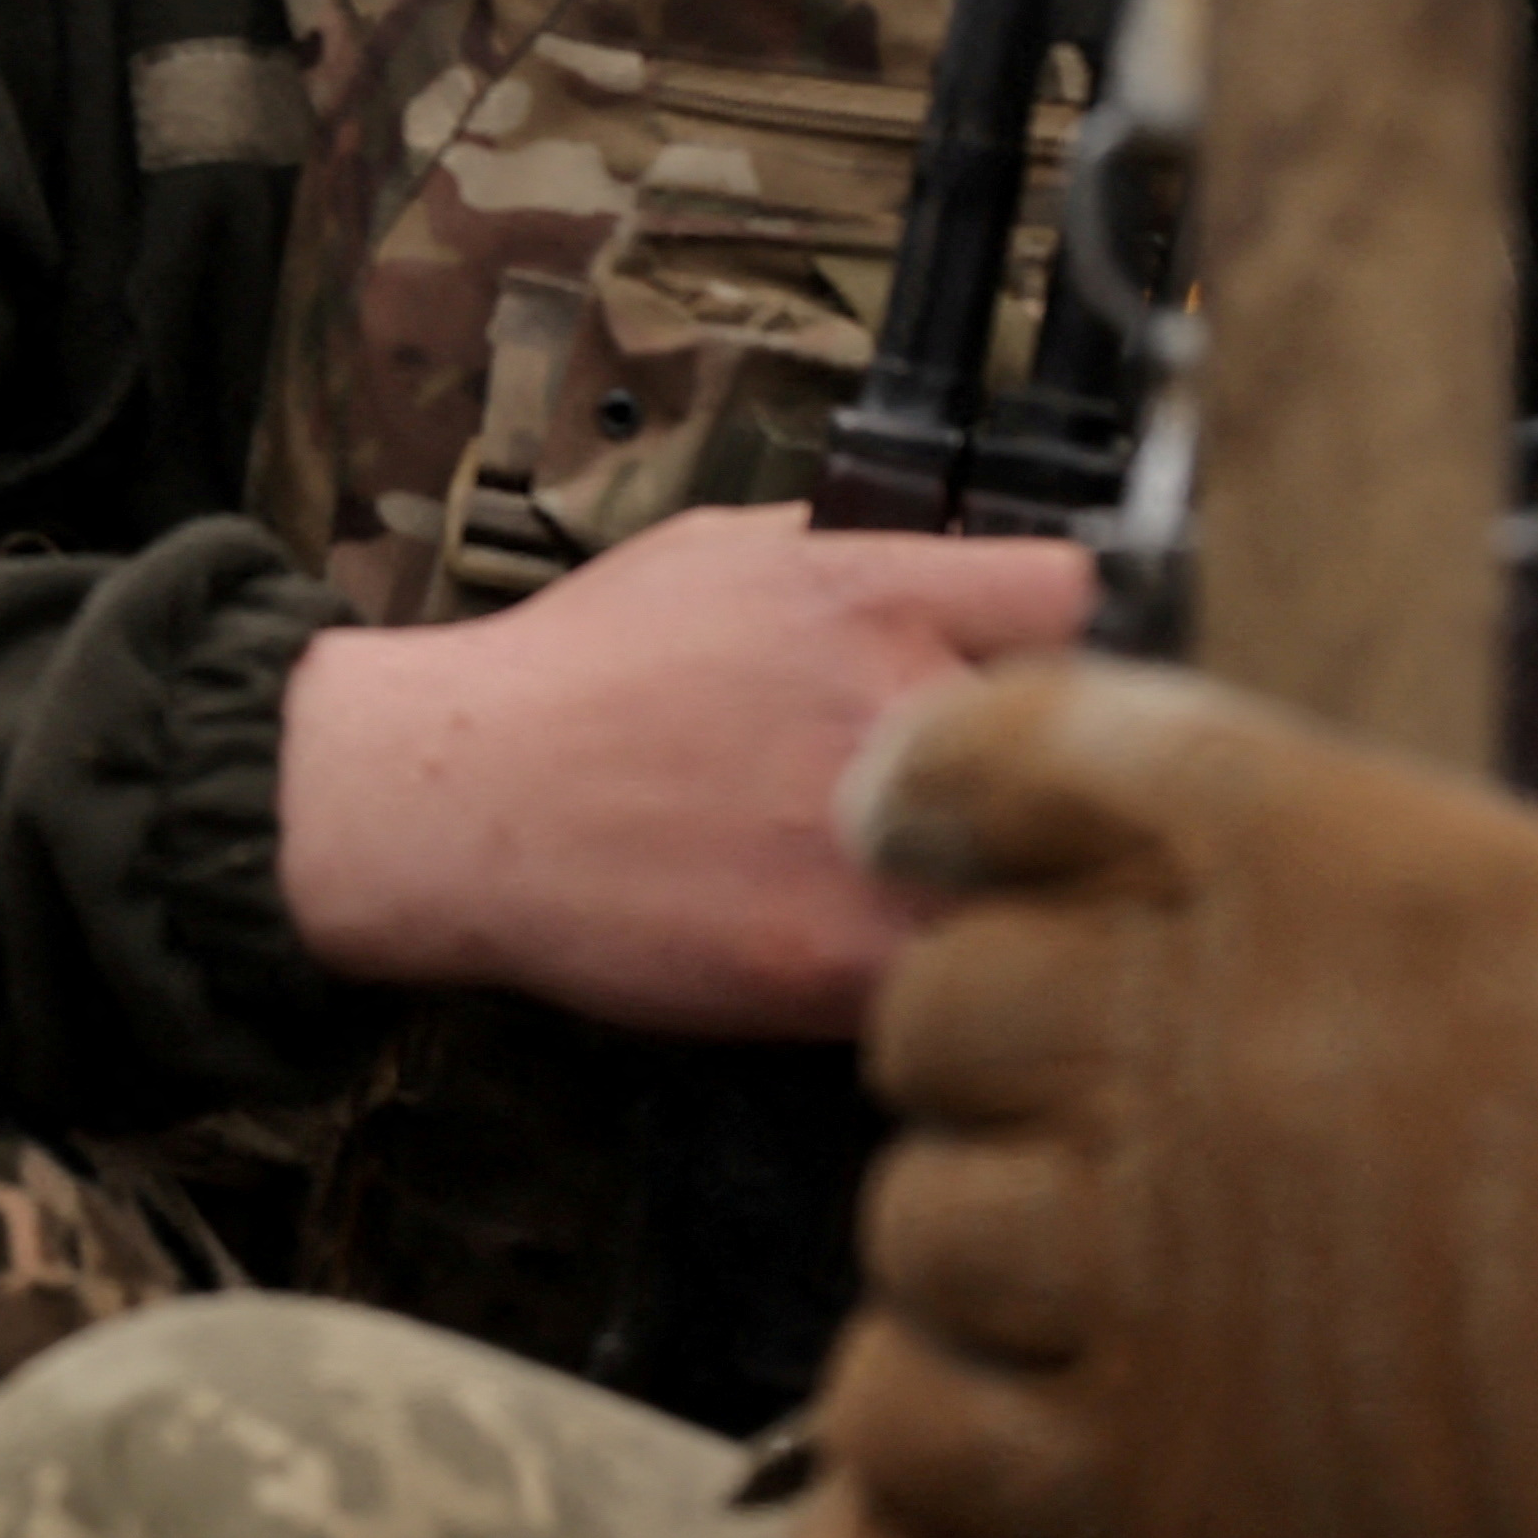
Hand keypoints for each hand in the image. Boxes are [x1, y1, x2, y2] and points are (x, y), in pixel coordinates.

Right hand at [275, 504, 1092, 1035]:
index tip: (1071, 676)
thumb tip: (967, 558)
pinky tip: (899, 956)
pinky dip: (952, 979)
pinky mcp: (832, 961)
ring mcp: (866, 841)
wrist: (450, 799)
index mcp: (862, 593)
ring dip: (1022, 891)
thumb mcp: (715, 558)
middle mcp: (884, 703)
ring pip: (1045, 880)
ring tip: (967, 894)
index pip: (1077, 594)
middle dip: (1057, 777)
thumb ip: (855, 558)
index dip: (1085, 639)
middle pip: (1087, 749)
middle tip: (1020, 802)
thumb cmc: (574, 679)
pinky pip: (964, 979)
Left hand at [824, 655, 1537, 1537]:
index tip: (917, 817)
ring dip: (979, 1244)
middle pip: (941, 1000)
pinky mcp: (1164, 1484)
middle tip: (1074, 1107)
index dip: (943, 778)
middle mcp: (1207, 1038)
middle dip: (989, 1047)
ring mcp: (1163, 1267)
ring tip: (1081, 1284)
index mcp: (1344, 862)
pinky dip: (944, 1422)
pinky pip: (922, 1424)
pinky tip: (1030, 1430)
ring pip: (921, 1215)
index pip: (1019, 752)